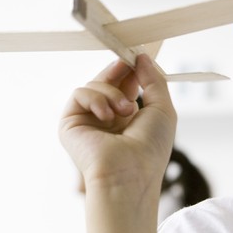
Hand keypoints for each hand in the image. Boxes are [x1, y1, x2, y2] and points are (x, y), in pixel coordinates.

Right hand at [59, 55, 175, 201]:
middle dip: (117, 70)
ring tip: (125, 111)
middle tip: (126, 62)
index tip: (137, 57)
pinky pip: (80, 93)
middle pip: (106, 80)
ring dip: (112, 92)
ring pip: (94, 85)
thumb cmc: (149, 150)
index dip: (130, 69)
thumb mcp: (162, 109)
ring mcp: (87, 121)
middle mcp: (105, 119)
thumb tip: (142, 57)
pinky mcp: (70, 124)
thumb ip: (154, 80)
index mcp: (127, 118)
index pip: (124, 84)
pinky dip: (95, 98)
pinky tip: (107, 116)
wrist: (129, 176)